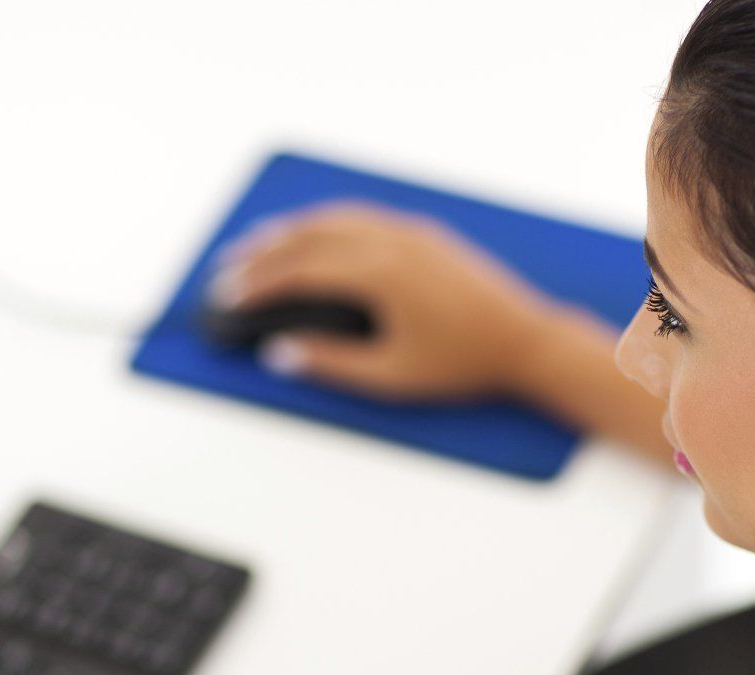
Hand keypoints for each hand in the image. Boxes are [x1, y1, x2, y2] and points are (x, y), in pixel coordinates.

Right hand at [207, 199, 560, 402]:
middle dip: (262, 253)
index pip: (300, 271)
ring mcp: (411, 232)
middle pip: (309, 236)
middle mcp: (393, 241)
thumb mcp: (391, 377)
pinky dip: (328, 223)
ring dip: (292, 230)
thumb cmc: (464, 364)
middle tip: (228, 269)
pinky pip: (364, 217)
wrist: (526, 341)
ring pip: (336, 217)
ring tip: (260, 245)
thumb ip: (330, 363)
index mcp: (380, 274)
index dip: (257, 285)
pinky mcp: (426, 234)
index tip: (227, 298)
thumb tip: (280, 353)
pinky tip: (315, 236)